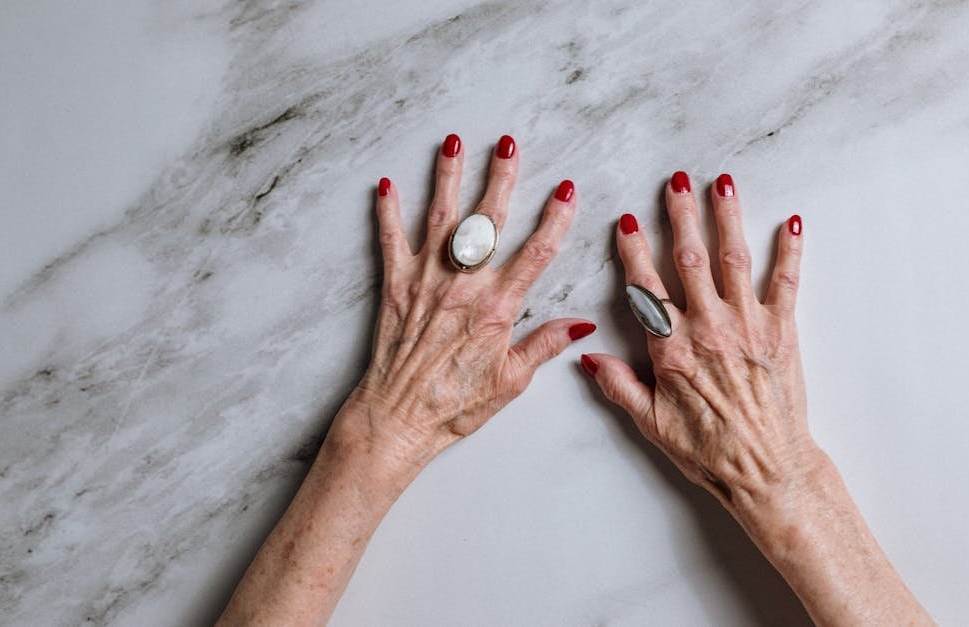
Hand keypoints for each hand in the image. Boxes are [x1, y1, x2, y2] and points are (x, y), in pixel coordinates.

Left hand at [333, 134, 593, 468]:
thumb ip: (545, 344)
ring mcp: (426, 282)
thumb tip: (582, 325)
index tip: (567, 190)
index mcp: (498, 308)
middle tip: (509, 144)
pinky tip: (387, 184)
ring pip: (441, 218)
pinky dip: (388, 212)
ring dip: (448, 177)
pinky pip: (390, 241)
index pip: (537, 253)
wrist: (398, 418)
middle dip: (501, 177)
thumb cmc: (455, 406)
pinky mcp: (395, 287)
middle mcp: (463, 286)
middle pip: (488, 221)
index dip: (555, 218)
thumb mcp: (512, 381)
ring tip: (454, 143)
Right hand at [584, 171, 820, 508]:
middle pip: (690, 259)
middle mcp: (708, 328)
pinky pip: (786, 283)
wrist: (767, 469)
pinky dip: (790, 252)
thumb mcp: (652, 425)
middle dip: (681, 215)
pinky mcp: (782, 333)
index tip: (626, 221)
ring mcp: (747, 326)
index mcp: (672, 349)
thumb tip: (588, 357)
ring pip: (734, 259)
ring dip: (727, 217)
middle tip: (676, 181)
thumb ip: (619, 386)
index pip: (646, 288)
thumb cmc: (709, 452)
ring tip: (723, 183)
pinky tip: (791, 223)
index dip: (634, 251)